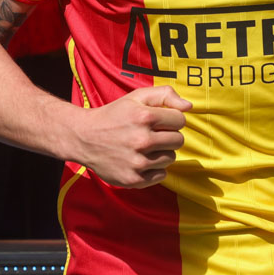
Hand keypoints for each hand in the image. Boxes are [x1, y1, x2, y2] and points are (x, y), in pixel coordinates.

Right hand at [70, 85, 191, 187]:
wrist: (84, 137)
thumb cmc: (114, 115)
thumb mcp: (136, 97)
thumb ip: (165, 95)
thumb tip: (189, 106)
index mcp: (144, 116)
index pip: (180, 120)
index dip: (171, 119)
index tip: (159, 121)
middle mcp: (142, 140)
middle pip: (178, 141)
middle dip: (168, 136)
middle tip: (152, 134)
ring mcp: (137, 162)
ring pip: (170, 158)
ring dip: (161, 152)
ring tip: (144, 147)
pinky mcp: (133, 179)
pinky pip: (161, 175)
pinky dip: (154, 169)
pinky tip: (141, 160)